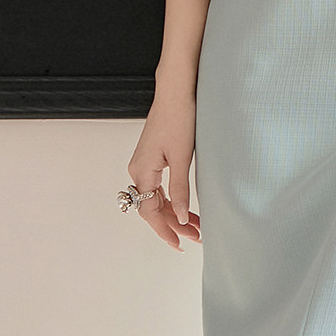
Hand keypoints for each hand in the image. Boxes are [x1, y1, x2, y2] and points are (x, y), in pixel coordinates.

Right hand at [126, 88, 201, 250]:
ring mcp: (145, 164)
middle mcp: (138, 170)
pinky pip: (159, 186)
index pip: (149, 211)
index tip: (179, 244)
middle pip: (153, 207)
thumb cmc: (178, 117)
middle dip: (174, 224)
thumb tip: (180, 217)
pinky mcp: (153, 158)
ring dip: (174, 213)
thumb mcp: (181, 157)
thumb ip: (179, 190)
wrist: (176, 91)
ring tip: (196, 226)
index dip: (164, 230)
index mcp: (142, 171)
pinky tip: (185, 207)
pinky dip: (172, 199)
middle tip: (196, 237)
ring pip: (157, 198)